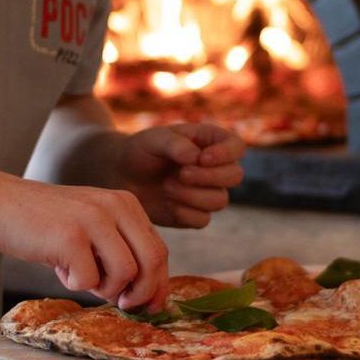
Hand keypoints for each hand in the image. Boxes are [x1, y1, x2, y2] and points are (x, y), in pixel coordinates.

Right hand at [0, 175, 168, 309]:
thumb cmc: (46, 223)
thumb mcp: (92, 227)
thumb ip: (119, 250)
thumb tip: (145, 296)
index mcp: (125, 203)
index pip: (159, 249)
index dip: (158, 284)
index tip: (151, 306)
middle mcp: (115, 206)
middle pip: (152, 260)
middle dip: (142, 292)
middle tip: (124, 305)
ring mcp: (93, 219)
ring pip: (125, 273)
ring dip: (105, 289)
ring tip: (81, 278)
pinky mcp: (70, 236)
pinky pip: (88, 280)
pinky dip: (74, 284)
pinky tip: (59, 268)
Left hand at [119, 123, 244, 228]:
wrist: (122, 175)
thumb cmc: (141, 151)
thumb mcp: (154, 139)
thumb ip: (175, 145)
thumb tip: (196, 158)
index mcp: (210, 142)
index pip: (237, 146)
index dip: (226, 154)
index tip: (202, 158)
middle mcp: (215, 168)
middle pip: (234, 176)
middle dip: (208, 177)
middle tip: (180, 174)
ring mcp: (207, 193)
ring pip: (220, 201)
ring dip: (192, 195)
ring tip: (166, 187)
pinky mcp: (195, 215)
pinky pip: (202, 220)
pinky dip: (184, 213)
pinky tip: (167, 202)